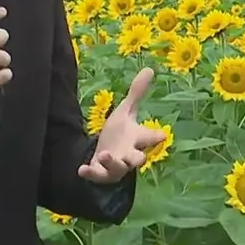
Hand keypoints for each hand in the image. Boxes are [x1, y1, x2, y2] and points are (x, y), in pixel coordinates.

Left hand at [79, 67, 167, 182]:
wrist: (104, 157)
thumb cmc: (120, 133)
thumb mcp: (126, 111)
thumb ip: (136, 93)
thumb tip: (149, 68)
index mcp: (137, 138)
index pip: (150, 137)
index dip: (156, 137)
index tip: (162, 135)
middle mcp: (129, 154)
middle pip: (138, 159)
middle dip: (137, 158)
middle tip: (138, 158)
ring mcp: (115, 166)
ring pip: (118, 169)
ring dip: (112, 163)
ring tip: (105, 155)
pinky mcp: (101, 173)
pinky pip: (97, 175)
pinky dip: (91, 173)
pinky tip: (82, 169)